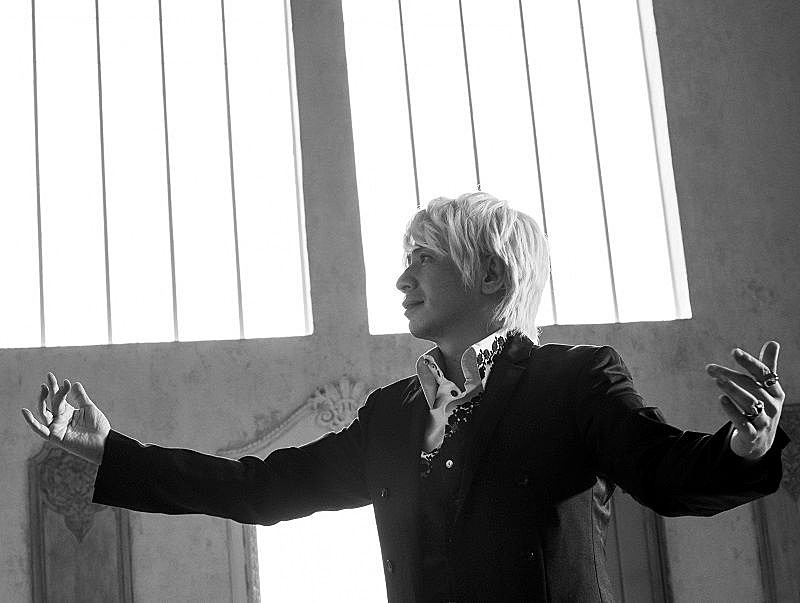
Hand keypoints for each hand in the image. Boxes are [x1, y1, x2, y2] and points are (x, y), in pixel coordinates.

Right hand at [21, 372, 110, 464]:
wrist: (104, 442)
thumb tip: (74, 383)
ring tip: (44, 388)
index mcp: (67, 411)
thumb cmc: (98, 427)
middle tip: (50, 378)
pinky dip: (32, 422)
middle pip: (51, 403)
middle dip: (50, 390)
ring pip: (44, 413)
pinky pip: (40, 430)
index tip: (54, 377)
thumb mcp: (89, 408)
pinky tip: (25, 411)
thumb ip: (80, 397)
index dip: (55, 387)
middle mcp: (60, 419)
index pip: (58, 397)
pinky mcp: (55, 437)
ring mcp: (57, 427)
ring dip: (42, 401)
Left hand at [706, 341, 784, 459]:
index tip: (734, 351)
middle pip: (752, 387)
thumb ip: (767, 367)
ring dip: (733, 391)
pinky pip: (743, 423)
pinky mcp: (752, 435)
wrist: (760, 442)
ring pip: (750, 404)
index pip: (764, 374)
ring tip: (717, 380)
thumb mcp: (766, 390)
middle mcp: (773, 406)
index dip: (749, 362)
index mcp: (776, 393)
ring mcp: (764, 422)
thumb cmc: (762, 409)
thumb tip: (774, 342)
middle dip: (731, 376)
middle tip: (710, 368)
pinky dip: (732, 411)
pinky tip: (721, 399)